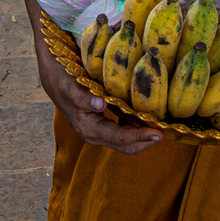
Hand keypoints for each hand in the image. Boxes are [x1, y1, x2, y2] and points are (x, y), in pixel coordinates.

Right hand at [36, 41, 162, 155]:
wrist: (52, 75)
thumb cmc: (61, 80)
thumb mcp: (70, 86)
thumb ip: (83, 98)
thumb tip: (100, 105)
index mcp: (89, 129)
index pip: (120, 139)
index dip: (140, 137)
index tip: (159, 132)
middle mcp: (95, 134)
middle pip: (126, 145)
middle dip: (146, 140)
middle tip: (167, 130)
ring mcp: (100, 129)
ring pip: (126, 139)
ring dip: (143, 134)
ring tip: (162, 124)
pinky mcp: (103, 122)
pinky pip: (124, 128)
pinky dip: (137, 125)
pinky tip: (147, 115)